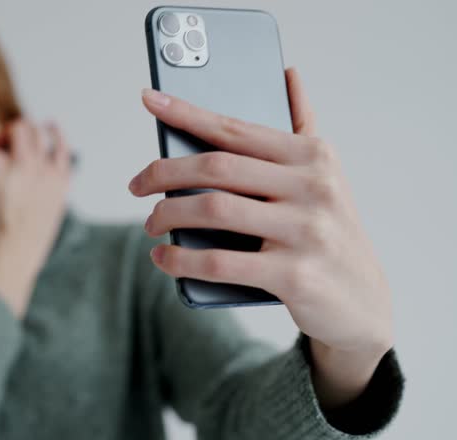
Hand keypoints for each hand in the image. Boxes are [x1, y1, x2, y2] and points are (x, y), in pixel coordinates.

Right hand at [0, 118, 71, 274]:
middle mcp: (42, 167)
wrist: (19, 250)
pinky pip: (67, 165)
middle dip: (25, 129)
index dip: (7, 130)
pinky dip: (65, 153)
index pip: (19, 128)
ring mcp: (56, 178)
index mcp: (21, 163)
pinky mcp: (62, 192)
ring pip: (58, 145)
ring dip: (54, 132)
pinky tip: (61, 151)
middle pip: (37, 133)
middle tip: (16, 137)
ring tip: (51, 126)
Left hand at [129, 68, 393, 387]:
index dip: (187, 113)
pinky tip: (163, 259)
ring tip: (151, 224)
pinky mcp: (295, 276)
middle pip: (217, 167)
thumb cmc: (328, 231)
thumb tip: (287, 74)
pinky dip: (181, 260)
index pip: (236, 129)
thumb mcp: (324, 177)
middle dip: (164, 174)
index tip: (150, 99)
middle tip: (137, 186)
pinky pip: (221, 262)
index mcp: (313, 156)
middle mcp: (313, 187)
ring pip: (214, 210)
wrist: (363, 303)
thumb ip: (302, 127)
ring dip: (168, 216)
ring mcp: (306, 232)